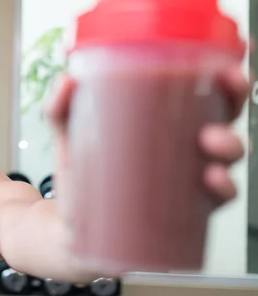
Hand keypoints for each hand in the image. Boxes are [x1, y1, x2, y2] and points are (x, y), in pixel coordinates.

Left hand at [44, 67, 249, 205]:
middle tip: (224, 91)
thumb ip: (61, 107)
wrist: (69, 228)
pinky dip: (223, 189)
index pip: (202, 96)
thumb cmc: (80, 176)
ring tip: (209, 141)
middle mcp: (180, 151)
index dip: (224, 80)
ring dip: (230, 146)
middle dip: (234, 103)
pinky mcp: (181, 212)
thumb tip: (67, 79)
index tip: (226, 67)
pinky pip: (216, 201)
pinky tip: (211, 179)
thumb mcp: (68, 136)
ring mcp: (184, 181)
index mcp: (161, 124)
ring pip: (226, 159)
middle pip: (224, 122)